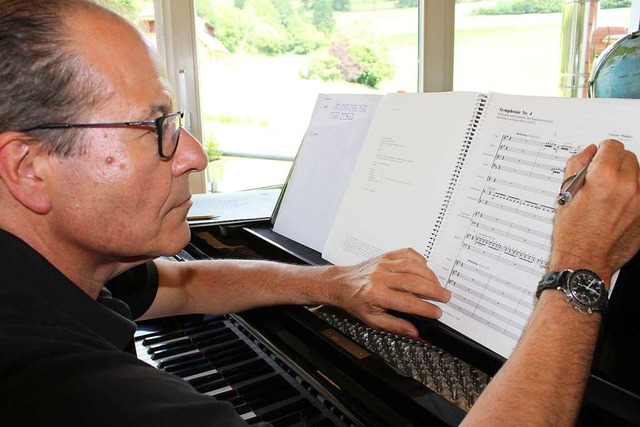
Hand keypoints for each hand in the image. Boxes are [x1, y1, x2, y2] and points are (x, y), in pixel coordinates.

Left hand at [327, 248, 449, 337]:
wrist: (341, 283)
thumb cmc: (355, 302)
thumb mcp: (372, 320)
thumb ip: (395, 326)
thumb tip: (415, 332)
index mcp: (377, 294)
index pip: (408, 302)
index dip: (426, 308)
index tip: (437, 312)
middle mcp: (382, 277)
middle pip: (415, 282)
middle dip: (434, 290)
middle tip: (445, 297)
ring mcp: (384, 264)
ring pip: (414, 266)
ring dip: (430, 275)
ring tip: (438, 285)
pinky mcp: (386, 256)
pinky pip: (407, 253)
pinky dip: (420, 260)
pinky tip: (425, 269)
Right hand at [550, 139, 639, 283]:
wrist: (585, 261)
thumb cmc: (572, 233)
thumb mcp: (566, 195)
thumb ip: (577, 167)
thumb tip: (588, 153)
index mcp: (603, 177)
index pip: (612, 146)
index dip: (602, 151)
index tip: (598, 157)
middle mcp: (627, 186)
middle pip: (629, 157)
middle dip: (614, 163)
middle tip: (601, 178)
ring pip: (639, 174)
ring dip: (626, 178)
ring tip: (611, 193)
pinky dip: (633, 194)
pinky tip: (618, 206)